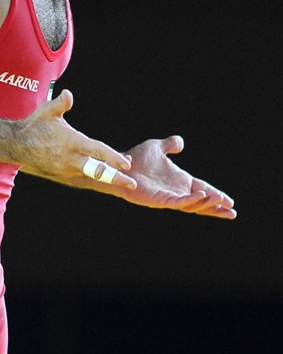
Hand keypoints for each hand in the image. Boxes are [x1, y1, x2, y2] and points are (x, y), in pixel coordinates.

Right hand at [18, 90, 136, 188]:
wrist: (16, 144)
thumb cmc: (34, 126)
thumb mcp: (47, 111)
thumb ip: (61, 103)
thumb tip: (68, 94)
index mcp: (72, 142)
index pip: (97, 151)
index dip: (113, 157)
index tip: (127, 164)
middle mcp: (71, 158)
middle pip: (98, 170)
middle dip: (116, 178)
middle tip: (132, 184)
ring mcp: (66, 168)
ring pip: (91, 173)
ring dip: (105, 174)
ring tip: (121, 174)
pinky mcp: (61, 173)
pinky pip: (81, 174)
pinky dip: (92, 174)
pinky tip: (99, 171)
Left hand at [116, 136, 236, 218]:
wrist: (120, 165)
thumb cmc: (137, 158)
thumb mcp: (157, 147)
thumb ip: (170, 145)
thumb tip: (181, 143)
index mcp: (180, 180)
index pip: (203, 189)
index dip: (216, 194)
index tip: (230, 201)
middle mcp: (177, 190)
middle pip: (201, 201)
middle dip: (217, 206)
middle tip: (232, 211)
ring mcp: (169, 196)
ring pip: (193, 204)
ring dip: (207, 203)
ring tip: (222, 201)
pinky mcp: (160, 200)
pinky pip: (178, 202)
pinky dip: (191, 200)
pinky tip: (201, 195)